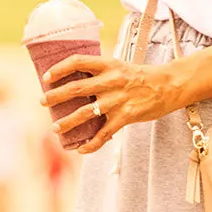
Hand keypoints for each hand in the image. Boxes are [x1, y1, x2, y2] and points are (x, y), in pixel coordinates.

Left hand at [40, 52, 176, 153]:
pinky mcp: (126, 117)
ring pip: (85, 113)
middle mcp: (111, 81)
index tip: (46, 77)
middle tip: (43, 101)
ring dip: (67, 122)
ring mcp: (118, 100)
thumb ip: (100, 74)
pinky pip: (103, 134)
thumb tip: (75, 83)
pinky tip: (80, 150)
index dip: (59, 68)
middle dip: (55, 96)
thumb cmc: (141, 77)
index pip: (78, 62)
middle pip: (76, 89)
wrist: (168, 86)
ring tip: (55, 128)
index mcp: (108, 65)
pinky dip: (90, 144)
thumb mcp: (120, 67)